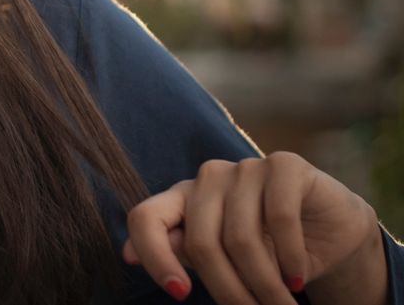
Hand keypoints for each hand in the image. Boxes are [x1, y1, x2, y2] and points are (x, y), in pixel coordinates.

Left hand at [120, 152, 382, 303]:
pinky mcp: (284, 164)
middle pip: (199, 241)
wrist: (330, 233)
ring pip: (241, 237)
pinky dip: (289, 259)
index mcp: (181, 198)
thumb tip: (128, 254)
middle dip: (228, 290)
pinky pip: (279, 218)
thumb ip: (181, 251)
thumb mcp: (222, 256)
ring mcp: (244, 166)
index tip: (180, 295)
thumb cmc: (268, 249)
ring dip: (264, 284)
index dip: (154, 257)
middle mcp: (207, 177)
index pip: (144, 218)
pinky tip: (297, 279)